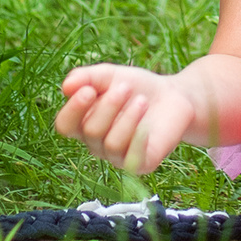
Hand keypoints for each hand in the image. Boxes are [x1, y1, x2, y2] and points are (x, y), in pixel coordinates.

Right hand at [56, 63, 197, 174]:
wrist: (174, 96)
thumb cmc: (137, 87)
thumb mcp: (110, 75)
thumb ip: (86, 78)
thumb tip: (66, 86)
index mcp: (83, 124)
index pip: (65, 125)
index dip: (73, 109)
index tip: (89, 90)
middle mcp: (96, 144)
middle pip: (90, 131)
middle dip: (108, 106)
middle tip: (127, 87)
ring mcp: (118, 157)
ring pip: (111, 144)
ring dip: (127, 118)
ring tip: (142, 100)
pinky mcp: (140, 164)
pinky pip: (132, 157)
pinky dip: (138, 135)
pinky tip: (147, 118)